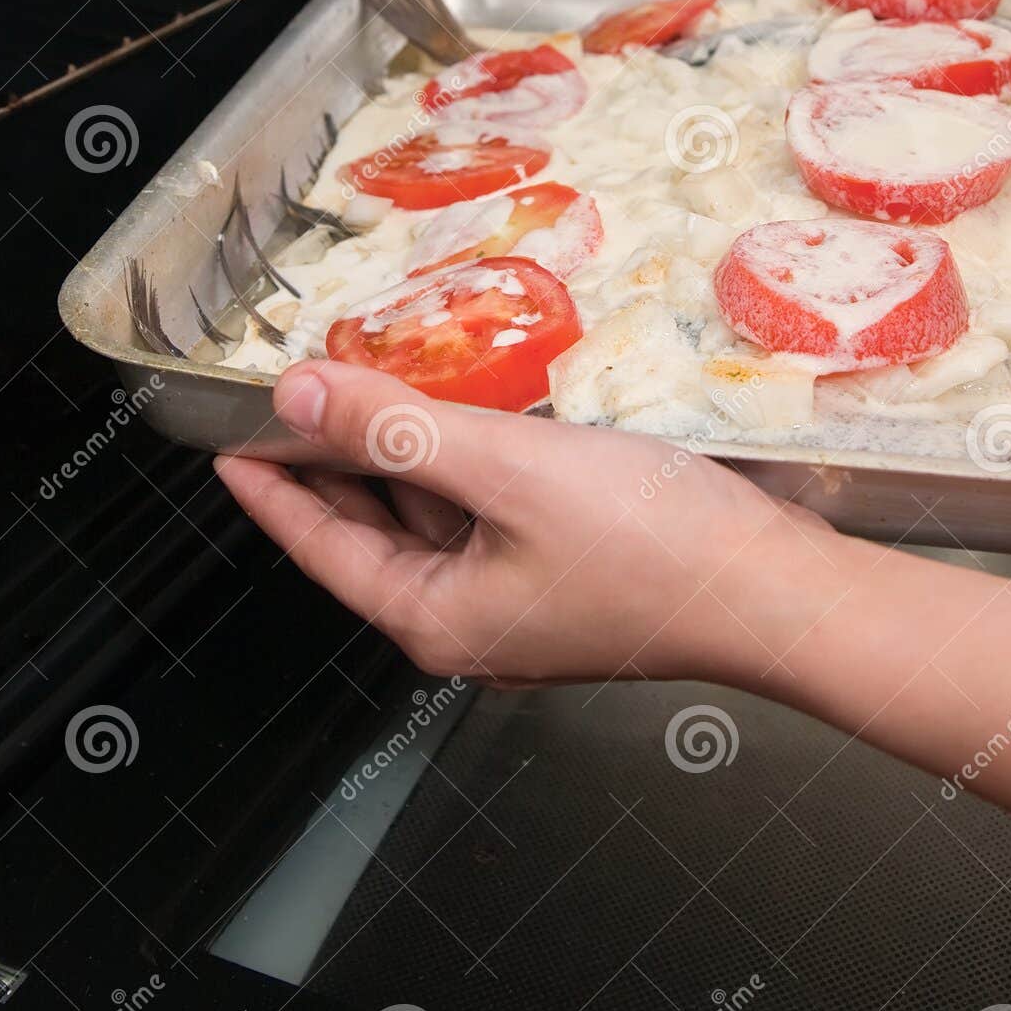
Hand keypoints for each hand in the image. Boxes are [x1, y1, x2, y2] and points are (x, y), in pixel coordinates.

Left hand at [215, 359, 848, 689]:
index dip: (270, 487)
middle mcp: (469, 621)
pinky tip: (467, 418)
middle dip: (331, 464)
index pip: (320, 545)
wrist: (780, 592)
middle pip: (371, 534)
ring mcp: (521, 604)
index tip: (230, 442)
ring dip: (399, 458)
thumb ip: (395, 428)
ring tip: (371, 390)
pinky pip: (487, 517)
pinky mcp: (568, 578)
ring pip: (432, 522)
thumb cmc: (653, 546)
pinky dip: (461, 468)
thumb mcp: (503, 471)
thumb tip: (300, 396)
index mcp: (434, 616)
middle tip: (297, 397)